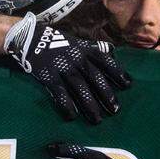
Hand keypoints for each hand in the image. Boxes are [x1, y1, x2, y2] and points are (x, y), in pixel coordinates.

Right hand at [3, 13, 130, 123]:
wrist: (31, 38)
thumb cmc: (58, 42)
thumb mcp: (77, 42)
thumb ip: (93, 50)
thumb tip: (112, 52)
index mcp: (85, 50)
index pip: (105, 61)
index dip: (117, 73)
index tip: (128, 85)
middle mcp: (77, 58)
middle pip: (95, 77)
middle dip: (106, 94)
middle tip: (115, 110)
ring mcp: (63, 67)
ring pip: (80, 87)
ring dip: (89, 104)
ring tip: (97, 120)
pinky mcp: (49, 76)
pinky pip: (60, 92)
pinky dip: (66, 105)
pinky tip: (72, 117)